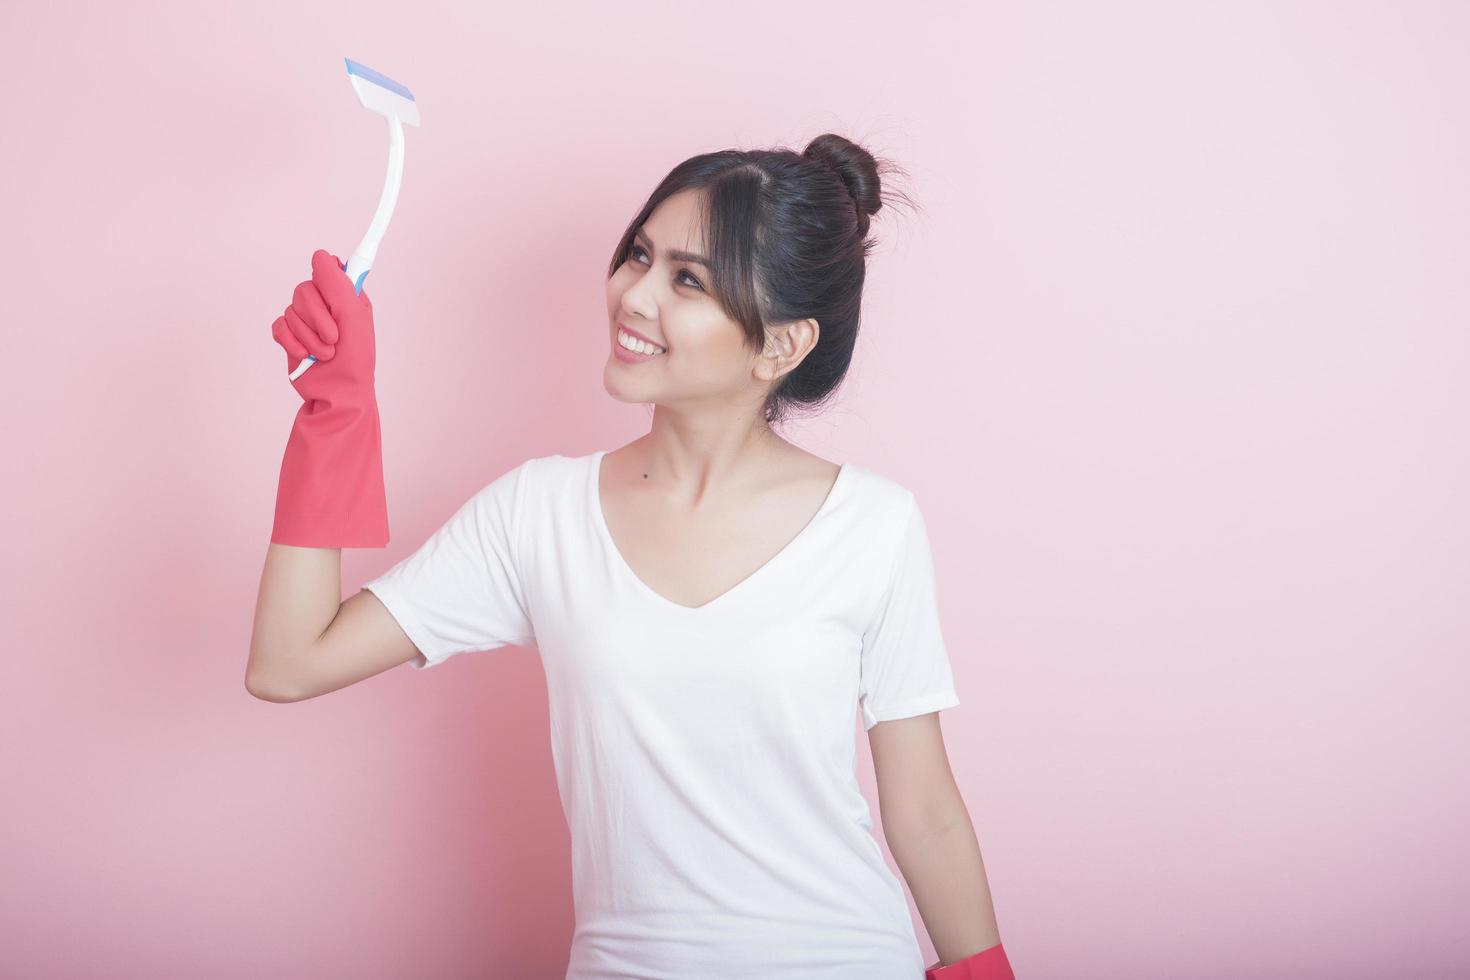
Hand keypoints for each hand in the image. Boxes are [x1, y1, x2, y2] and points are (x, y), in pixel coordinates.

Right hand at [271, 249, 376, 407]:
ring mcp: (306, 321)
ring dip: (309, 336)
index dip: (328, 281)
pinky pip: (279, 326)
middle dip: (317, 317)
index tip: (332, 293)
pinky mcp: (289, 337)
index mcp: (347, 298)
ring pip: (291, 310)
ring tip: (325, 354)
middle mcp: (326, 306)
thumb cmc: (354, 360)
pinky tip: (305, 356)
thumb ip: (337, 284)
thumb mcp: (353, 317)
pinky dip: (292, 342)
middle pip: (304, 290)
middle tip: (334, 338)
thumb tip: (320, 255)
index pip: (329, 271)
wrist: (337, 394)